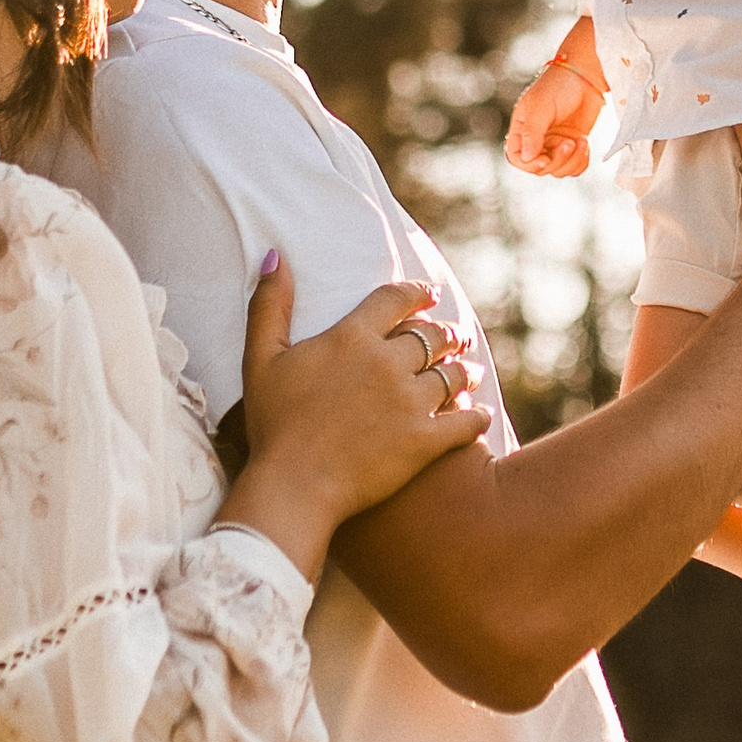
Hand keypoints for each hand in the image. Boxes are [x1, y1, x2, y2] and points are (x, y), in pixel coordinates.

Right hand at [219, 257, 493, 582]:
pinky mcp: (425, 442)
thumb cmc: (273, 425)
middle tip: (455, 335)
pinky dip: (477, 416)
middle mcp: (388, 362)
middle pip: (432, 335)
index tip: (431, 294)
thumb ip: (270, 304)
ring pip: (453, 374)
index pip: (397, 299)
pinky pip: (466, 421)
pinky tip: (481, 415)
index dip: (418, 293)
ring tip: (468, 372)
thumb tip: (277, 255)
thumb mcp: (260, 358)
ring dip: (464, 370)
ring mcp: (410, 402)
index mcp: (352, 337)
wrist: (293, 486)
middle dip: (447, 332)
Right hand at [508, 56, 601, 177]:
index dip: (530, 165)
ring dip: (572, 160)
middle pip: (540, 168)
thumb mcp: (541, 107)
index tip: (545, 159)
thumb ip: (532, 133)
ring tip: (581, 140)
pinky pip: (575, 167)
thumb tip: (526, 158)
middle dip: (557, 160)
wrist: (588, 75)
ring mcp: (556, 143)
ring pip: (559, 170)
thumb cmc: (560, 84)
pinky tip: (585, 141)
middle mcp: (537, 139)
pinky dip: (581, 160)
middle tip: (569, 143)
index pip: (517, 158)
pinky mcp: (574, 145)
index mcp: (522, 129)